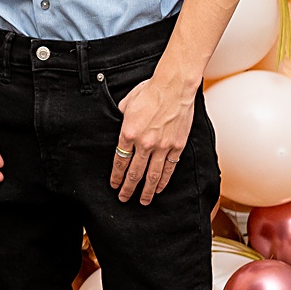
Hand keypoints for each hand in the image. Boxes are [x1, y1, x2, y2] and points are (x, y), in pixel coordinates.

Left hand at [112, 71, 195, 203]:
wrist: (173, 88)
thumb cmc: (149, 92)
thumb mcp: (125, 105)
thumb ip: (121, 120)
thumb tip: (120, 129)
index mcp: (128, 133)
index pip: (119, 161)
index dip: (115, 176)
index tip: (113, 185)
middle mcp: (144, 143)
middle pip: (134, 173)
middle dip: (127, 188)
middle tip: (123, 198)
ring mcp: (162, 146)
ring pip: (152, 175)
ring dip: (146, 190)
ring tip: (143, 201)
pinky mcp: (176, 146)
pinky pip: (169, 168)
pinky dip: (163, 180)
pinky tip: (159, 188)